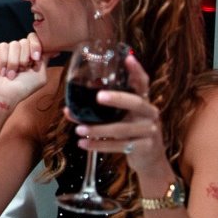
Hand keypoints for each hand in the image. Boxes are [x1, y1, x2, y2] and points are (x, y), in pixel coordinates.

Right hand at [0, 33, 48, 109]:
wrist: (4, 95)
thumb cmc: (21, 88)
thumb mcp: (40, 75)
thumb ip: (45, 59)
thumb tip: (54, 49)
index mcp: (29, 56)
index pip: (34, 39)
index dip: (36, 46)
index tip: (35, 58)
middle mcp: (18, 52)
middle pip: (25, 41)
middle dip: (24, 58)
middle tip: (21, 71)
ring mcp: (6, 52)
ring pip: (14, 44)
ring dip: (14, 62)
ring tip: (10, 74)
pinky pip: (3, 46)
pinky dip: (4, 60)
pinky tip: (2, 71)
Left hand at [70, 54, 167, 173]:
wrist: (149, 160)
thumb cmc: (130, 133)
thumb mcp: (120, 119)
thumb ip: (100, 112)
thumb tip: (68, 108)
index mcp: (144, 101)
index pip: (143, 83)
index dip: (136, 71)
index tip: (128, 58)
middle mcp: (149, 113)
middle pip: (136, 102)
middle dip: (117, 99)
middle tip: (99, 97)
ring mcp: (149, 130)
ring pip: (122, 129)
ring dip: (98, 129)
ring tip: (79, 129)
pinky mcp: (145, 147)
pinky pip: (120, 146)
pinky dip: (99, 145)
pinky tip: (83, 144)